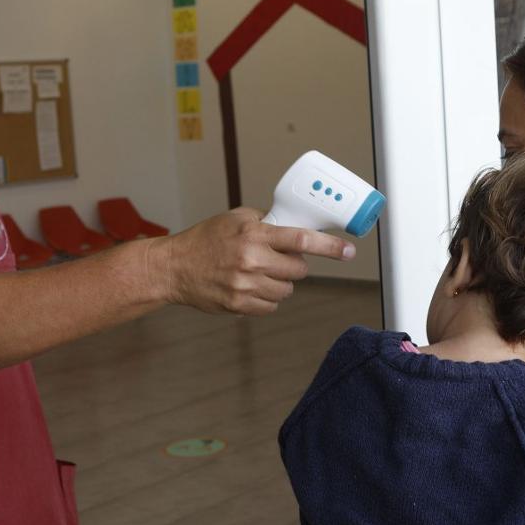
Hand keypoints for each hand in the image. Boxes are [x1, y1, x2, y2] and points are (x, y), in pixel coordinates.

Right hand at [152, 208, 355, 314]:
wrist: (175, 267)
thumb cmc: (205, 240)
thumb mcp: (236, 218)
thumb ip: (267, 222)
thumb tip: (295, 227)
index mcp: (254, 235)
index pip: (302, 239)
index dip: (330, 246)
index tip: (349, 250)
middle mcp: (252, 260)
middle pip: (299, 269)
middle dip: (294, 264)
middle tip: (277, 258)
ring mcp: (246, 285)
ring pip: (287, 289)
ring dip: (280, 282)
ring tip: (258, 272)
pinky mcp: (240, 305)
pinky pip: (271, 305)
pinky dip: (266, 297)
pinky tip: (249, 286)